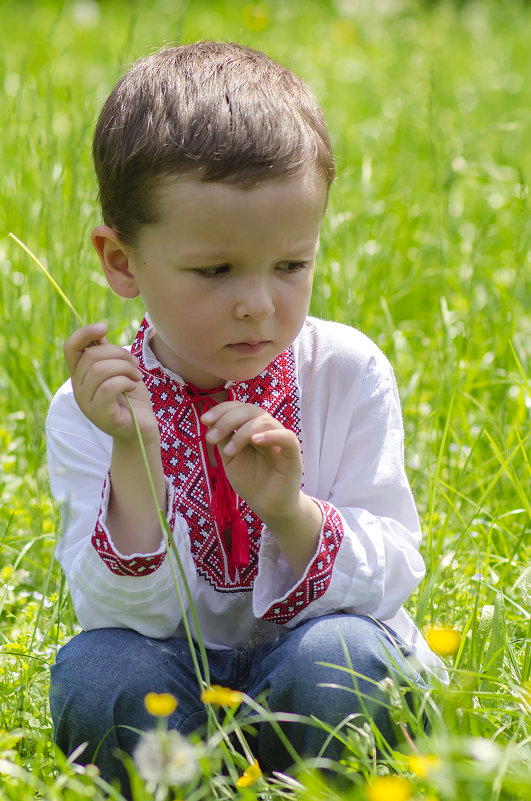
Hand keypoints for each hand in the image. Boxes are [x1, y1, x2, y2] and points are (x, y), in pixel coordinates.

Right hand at [64, 323, 157, 443]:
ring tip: (136, 376)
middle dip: (119, 354)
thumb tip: (99, 331)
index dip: (85, 333)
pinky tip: (133, 386)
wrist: (142, 427)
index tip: (105, 328)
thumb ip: (107, 354)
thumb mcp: (120, 369)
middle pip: (91, 356)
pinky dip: (126, 382)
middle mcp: (78, 389)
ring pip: (100, 370)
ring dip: (125, 368)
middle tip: (135, 365)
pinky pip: (109, 387)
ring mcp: (86, 403)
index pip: (70, 347)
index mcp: (81, 375)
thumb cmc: (132, 397)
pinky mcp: (99, 414)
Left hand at [201, 401, 302, 526]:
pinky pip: (286, 437)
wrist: (268, 506)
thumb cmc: (251, 481)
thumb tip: (210, 422)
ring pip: (265, 421)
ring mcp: (281, 440)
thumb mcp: (230, 458)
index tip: (204, 421)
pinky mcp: (293, 454)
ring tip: (228, 451)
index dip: (222, 410)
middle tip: (211, 438)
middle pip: (250, 410)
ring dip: (242, 432)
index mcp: (252, 428)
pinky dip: (271, 435)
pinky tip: (255, 440)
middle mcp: (267, 430)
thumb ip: (224, 439)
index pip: (239, 408)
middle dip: (227, 419)